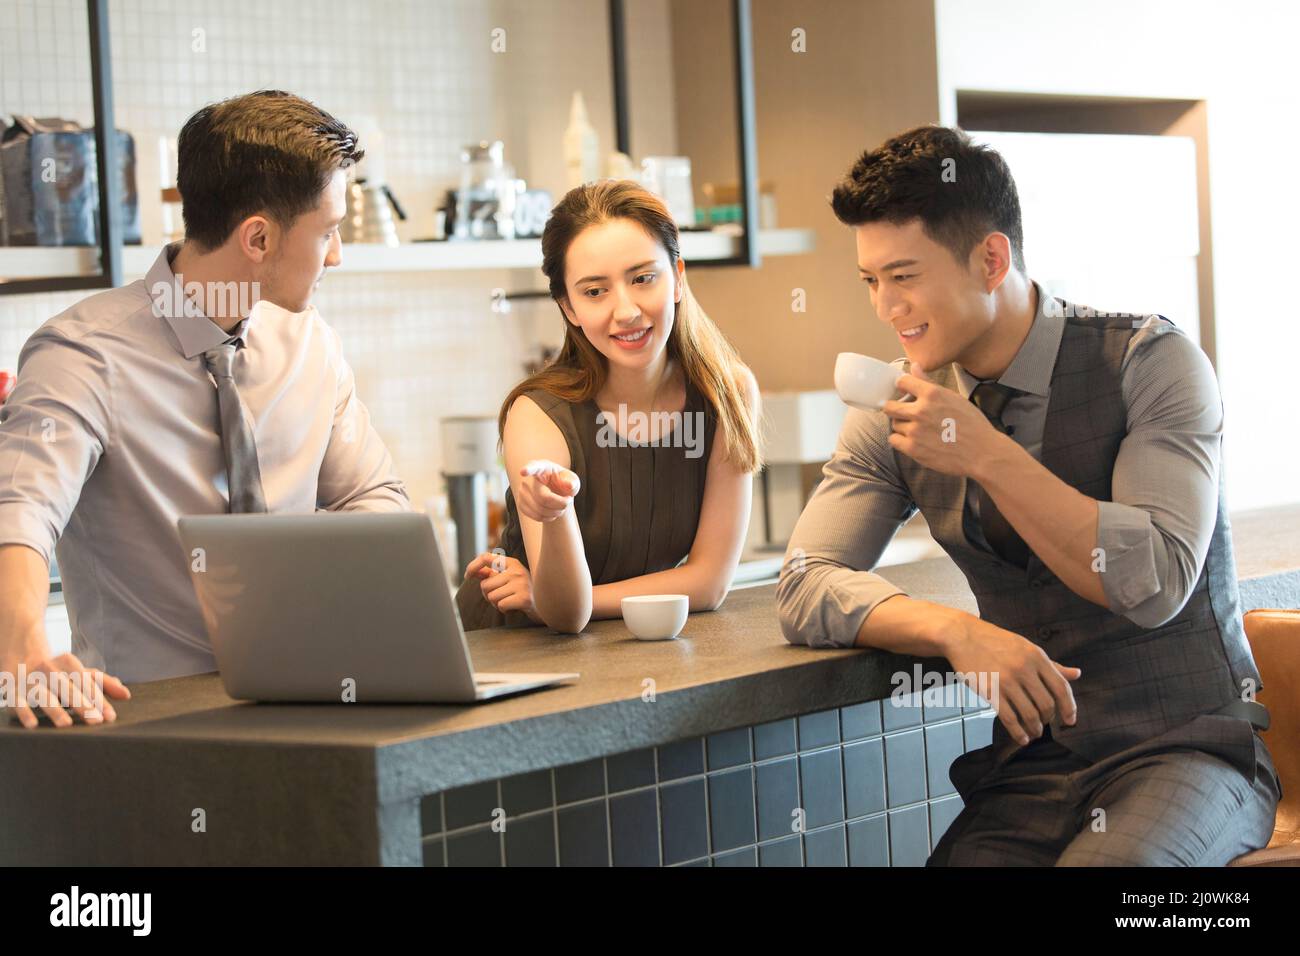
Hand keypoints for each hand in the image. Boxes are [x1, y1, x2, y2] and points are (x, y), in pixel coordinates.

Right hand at [0, 622, 130, 728]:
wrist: (19, 646)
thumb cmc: (57, 667)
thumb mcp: (78, 670)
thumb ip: (102, 682)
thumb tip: (126, 695)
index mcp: (68, 662)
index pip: (86, 682)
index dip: (98, 699)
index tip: (109, 716)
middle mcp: (50, 669)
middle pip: (68, 688)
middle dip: (81, 705)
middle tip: (95, 721)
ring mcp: (30, 678)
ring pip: (43, 695)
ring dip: (54, 710)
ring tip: (66, 725)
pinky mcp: (12, 689)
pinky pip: (17, 702)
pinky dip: (24, 713)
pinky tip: (32, 725)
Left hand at [464, 551, 539, 620]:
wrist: (545, 605)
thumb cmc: (522, 591)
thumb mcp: (508, 578)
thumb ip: (491, 574)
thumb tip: (472, 572)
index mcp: (512, 563)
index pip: (486, 557)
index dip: (473, 566)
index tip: (467, 575)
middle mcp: (516, 570)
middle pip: (485, 585)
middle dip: (488, 595)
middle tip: (501, 596)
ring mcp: (521, 583)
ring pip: (491, 596)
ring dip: (496, 603)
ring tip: (508, 601)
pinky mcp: (524, 598)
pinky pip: (500, 605)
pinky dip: (503, 609)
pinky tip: (513, 607)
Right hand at [515, 459, 580, 522]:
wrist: (556, 492)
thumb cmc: (564, 483)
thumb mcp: (572, 479)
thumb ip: (573, 481)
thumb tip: (569, 485)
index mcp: (541, 467)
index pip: (534, 467)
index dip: (528, 469)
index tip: (523, 471)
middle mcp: (528, 478)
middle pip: (543, 497)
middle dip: (560, 504)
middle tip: (568, 501)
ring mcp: (522, 492)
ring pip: (540, 509)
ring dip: (556, 512)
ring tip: (561, 506)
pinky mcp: (521, 504)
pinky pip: (536, 516)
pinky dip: (548, 517)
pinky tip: (552, 511)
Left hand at [881, 366, 1008, 477]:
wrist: (982, 453)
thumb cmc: (972, 425)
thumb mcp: (954, 397)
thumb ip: (929, 383)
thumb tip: (914, 366)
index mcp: (932, 394)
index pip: (902, 382)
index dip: (902, 387)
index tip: (904, 392)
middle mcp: (921, 410)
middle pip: (889, 406)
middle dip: (895, 408)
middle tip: (905, 414)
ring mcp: (915, 430)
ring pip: (894, 424)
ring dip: (902, 426)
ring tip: (918, 430)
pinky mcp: (913, 448)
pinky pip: (894, 440)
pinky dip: (900, 440)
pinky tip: (914, 440)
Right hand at [942, 614, 1080, 746]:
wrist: (963, 636)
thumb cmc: (996, 641)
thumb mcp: (1027, 648)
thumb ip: (1052, 664)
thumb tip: (1077, 674)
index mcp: (1036, 656)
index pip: (1061, 687)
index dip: (1069, 707)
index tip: (1070, 720)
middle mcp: (1024, 669)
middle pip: (1047, 704)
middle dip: (1049, 720)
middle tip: (1045, 724)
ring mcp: (1006, 681)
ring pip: (1029, 714)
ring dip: (1035, 729)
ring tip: (1034, 733)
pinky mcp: (990, 692)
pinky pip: (1009, 718)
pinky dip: (1018, 732)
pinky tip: (1021, 737)